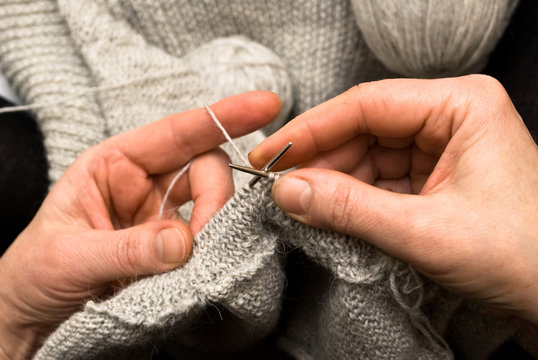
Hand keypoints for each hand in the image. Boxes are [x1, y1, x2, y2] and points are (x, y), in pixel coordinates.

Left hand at [0, 91, 281, 358]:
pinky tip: (201, 270)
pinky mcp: (177, 252)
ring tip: (193, 262)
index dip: (222, 116)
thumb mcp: (68, 256)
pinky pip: (210, 242)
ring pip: (214, 205)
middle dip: (215, 197)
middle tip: (203, 239)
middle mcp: (145, 186)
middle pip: (205, 168)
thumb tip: (182, 243)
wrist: (33, 321)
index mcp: (114, 165)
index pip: (176, 133)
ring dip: (216, 228)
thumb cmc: (33, 276)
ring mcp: (165, 219)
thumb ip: (125, 248)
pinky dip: (215, 252)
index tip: (264, 106)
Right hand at [250, 76, 537, 337]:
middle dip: (320, 161)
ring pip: (365, 156)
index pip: (368, 104)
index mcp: (461, 106)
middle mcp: (448, 118)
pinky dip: (349, 198)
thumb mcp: (425, 232)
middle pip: (362, 129)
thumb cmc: (522, 257)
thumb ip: (349, 209)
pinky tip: (327, 212)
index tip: (271, 153)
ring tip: (299, 205)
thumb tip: (288, 191)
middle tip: (280, 187)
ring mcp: (439, 148)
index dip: (311, 129)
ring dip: (332, 182)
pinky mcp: (431, 178)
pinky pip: (377, 180)